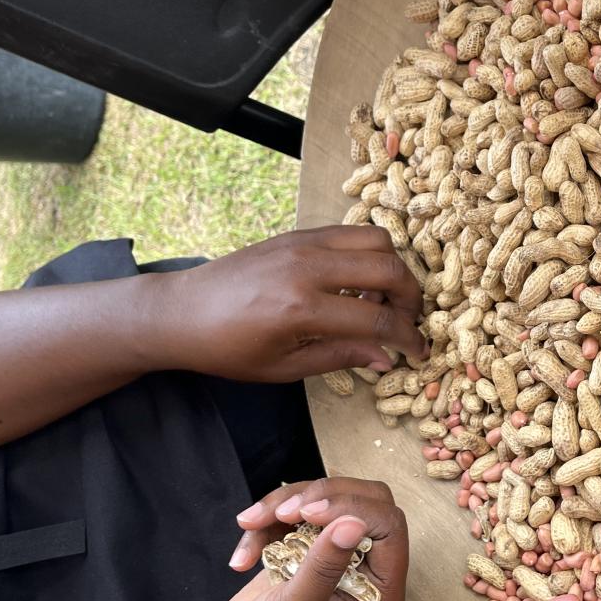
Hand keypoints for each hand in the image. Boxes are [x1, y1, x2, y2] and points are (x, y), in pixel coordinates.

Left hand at [153, 225, 426, 381]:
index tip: (419, 352)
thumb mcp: (283, 368)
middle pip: (388, 269)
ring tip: (384, 298)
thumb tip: (385, 358)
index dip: (407, 338)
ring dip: (393, 268)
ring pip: (376, 240)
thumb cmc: (227, 349)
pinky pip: (350, 232)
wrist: (181, 311)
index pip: (377, 318)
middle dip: (411, 298)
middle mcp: (307, 268)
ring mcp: (303, 243)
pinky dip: (368, 253)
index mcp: (302, 309)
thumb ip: (339, 357)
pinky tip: (359, 281)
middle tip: (408, 321)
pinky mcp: (298, 233)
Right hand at [207, 478, 408, 600]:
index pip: (389, 526)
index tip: (308, 513)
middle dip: (320, 496)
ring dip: (284, 505)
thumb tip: (353, 523)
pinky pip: (294, 514)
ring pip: (325, 499)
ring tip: (249, 523)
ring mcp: (334, 555)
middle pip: (362, 500)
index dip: (353, 508)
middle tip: (284, 511)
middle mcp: (365, 568)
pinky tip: (242, 559)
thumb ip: (323, 568)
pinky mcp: (305, 548)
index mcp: (380, 590)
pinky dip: (265, 524)